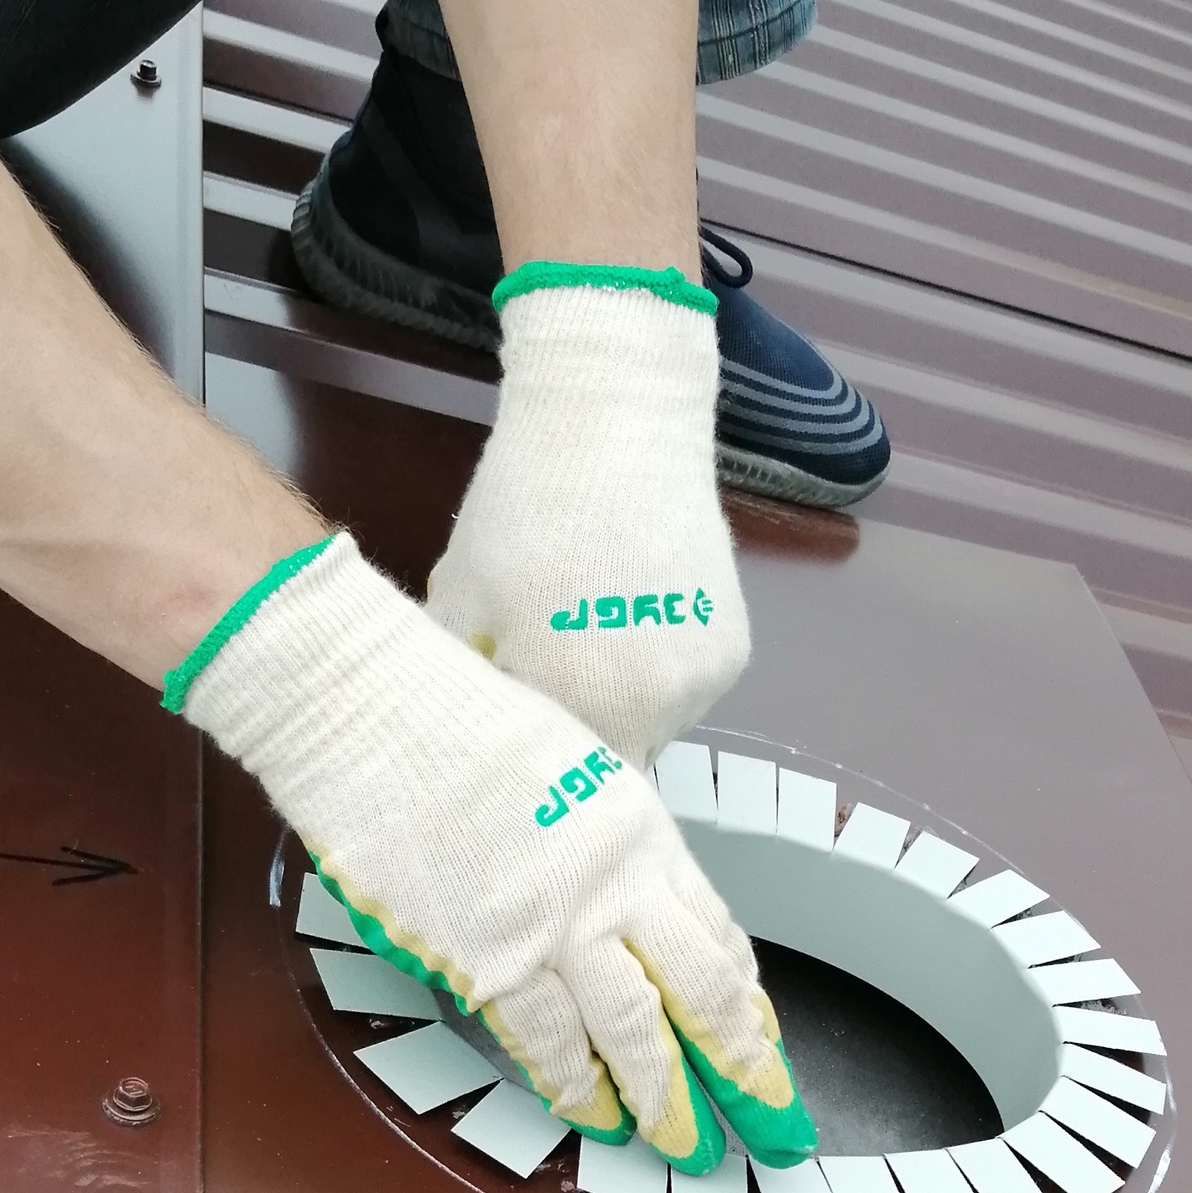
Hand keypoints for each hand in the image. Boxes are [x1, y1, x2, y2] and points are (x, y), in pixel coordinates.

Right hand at [169, 533, 813, 1172]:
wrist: (372, 710)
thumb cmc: (457, 724)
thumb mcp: (573, 771)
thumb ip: (609, 845)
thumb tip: (626, 908)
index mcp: (643, 834)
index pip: (720, 940)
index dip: (749, 1011)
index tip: (768, 1055)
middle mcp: (614, 885)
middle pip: (703, 999)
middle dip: (745, 1076)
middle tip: (771, 1131)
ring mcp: (552, 925)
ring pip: (634, 1035)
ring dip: (664, 1102)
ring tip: (687, 1149)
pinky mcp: (485, 956)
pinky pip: (545, 1040)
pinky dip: (575, 1087)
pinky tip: (597, 1119)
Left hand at [426, 268, 747, 764]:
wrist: (617, 420)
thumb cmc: (522, 507)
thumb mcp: (459, 597)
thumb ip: (462, 678)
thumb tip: (461, 725)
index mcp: (578, 702)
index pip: (551, 772)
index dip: (526, 753)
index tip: (510, 726)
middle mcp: (652, 710)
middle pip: (605, 757)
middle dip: (574, 729)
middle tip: (546, 675)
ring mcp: (700, 683)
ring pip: (647, 725)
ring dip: (618, 702)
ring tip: (592, 637)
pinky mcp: (732, 652)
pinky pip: (684, 688)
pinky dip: (657, 670)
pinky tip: (636, 616)